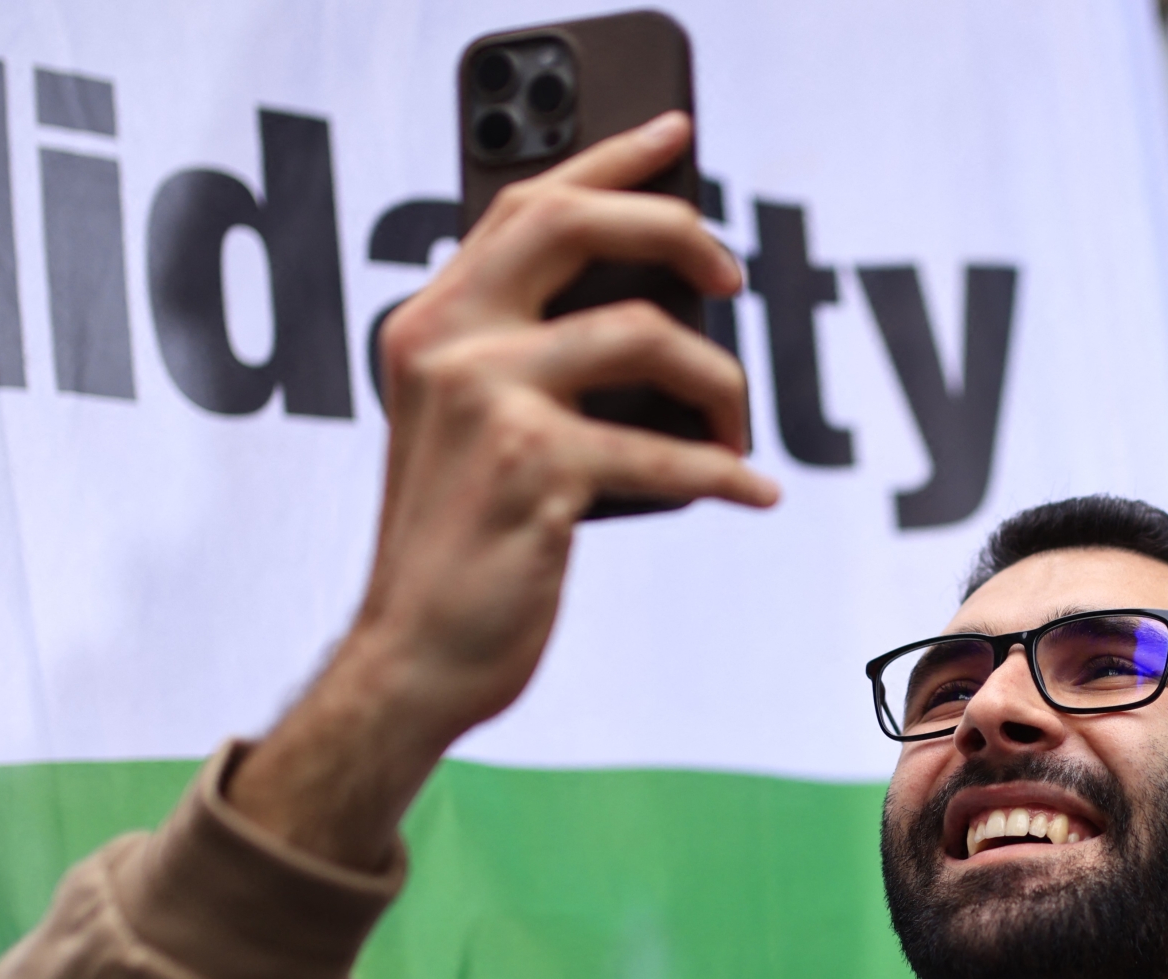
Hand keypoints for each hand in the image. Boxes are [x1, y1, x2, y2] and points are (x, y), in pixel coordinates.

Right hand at [232, 113, 776, 867]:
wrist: (413, 655)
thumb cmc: (462, 547)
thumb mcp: (477, 431)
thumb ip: (529, 358)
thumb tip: (662, 309)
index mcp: (431, 325)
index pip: (523, 204)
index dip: (607, 161)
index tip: (676, 134)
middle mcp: (447, 344)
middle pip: (576, 226)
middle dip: (675, 231)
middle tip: (733, 274)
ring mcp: (486, 400)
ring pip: (649, 339)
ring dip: (720, 389)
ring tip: (736, 433)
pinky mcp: (532, 468)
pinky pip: (667, 454)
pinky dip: (725, 476)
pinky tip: (754, 492)